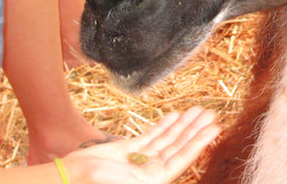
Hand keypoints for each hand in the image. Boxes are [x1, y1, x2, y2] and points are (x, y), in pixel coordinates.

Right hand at [63, 107, 219, 183]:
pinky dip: (164, 125)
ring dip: (183, 125)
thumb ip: (152, 178)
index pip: (183, 160)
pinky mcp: (128, 150)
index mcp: (154, 182)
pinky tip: (176, 115)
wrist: (70, 180)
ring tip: (199, 110)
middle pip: (178, 147)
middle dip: (195, 130)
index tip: (215, 129)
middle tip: (212, 113)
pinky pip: (151, 136)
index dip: (200, 143)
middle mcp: (150, 173)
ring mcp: (139, 161)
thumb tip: (170, 171)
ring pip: (167, 140)